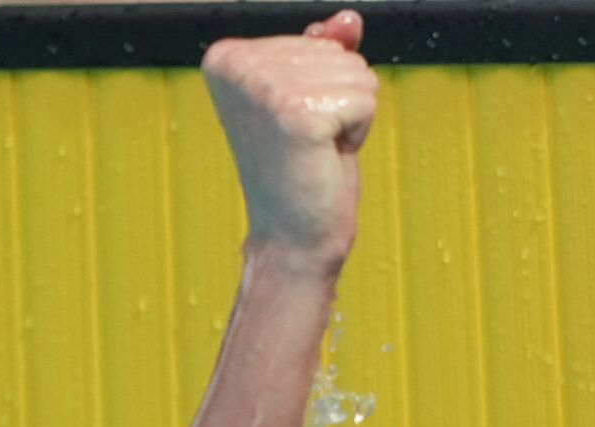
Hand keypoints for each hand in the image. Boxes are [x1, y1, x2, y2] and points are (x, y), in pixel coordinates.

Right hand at [202, 10, 377, 267]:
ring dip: (350, 118)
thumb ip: (326, 52)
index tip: (296, 127)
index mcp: (228, 54)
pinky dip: (358, 133)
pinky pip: (366, 100)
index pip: (321, 42)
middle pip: (342, 54)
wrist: (293, 237)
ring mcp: (265, 87)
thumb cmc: (303, 171)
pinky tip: (325, 156)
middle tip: (308, 144)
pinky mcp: (297, 112)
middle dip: (341, 102)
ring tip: (315, 150)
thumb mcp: (314, 99)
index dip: (326, 88)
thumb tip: (350, 19)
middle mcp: (238, 64)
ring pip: (359, 74)